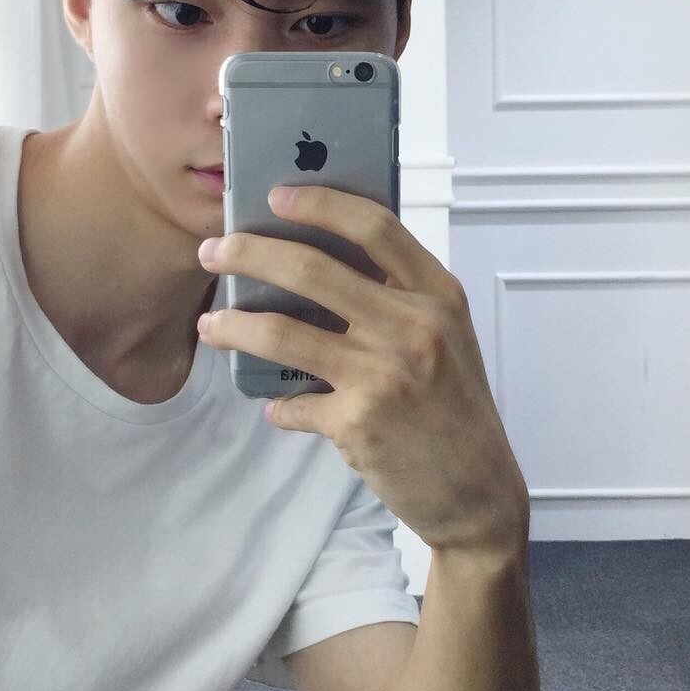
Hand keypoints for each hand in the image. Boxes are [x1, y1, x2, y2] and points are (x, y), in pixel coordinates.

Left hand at [196, 184, 529, 558]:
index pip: (373, 226)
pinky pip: (292, 404)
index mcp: (437, 294)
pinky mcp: (358, 423)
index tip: (275, 196)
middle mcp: (412, 326)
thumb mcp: (446, 335)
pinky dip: (277, 405)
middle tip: (212, 252)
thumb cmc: (455, 406)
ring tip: (210, 324)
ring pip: (281, 333)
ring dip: (233, 325)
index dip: (319, 204)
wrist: (479, 494)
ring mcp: (383, 375)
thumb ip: (396, 296)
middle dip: (248, 253)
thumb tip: (314, 262)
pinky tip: (274, 406)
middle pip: (311, 269)